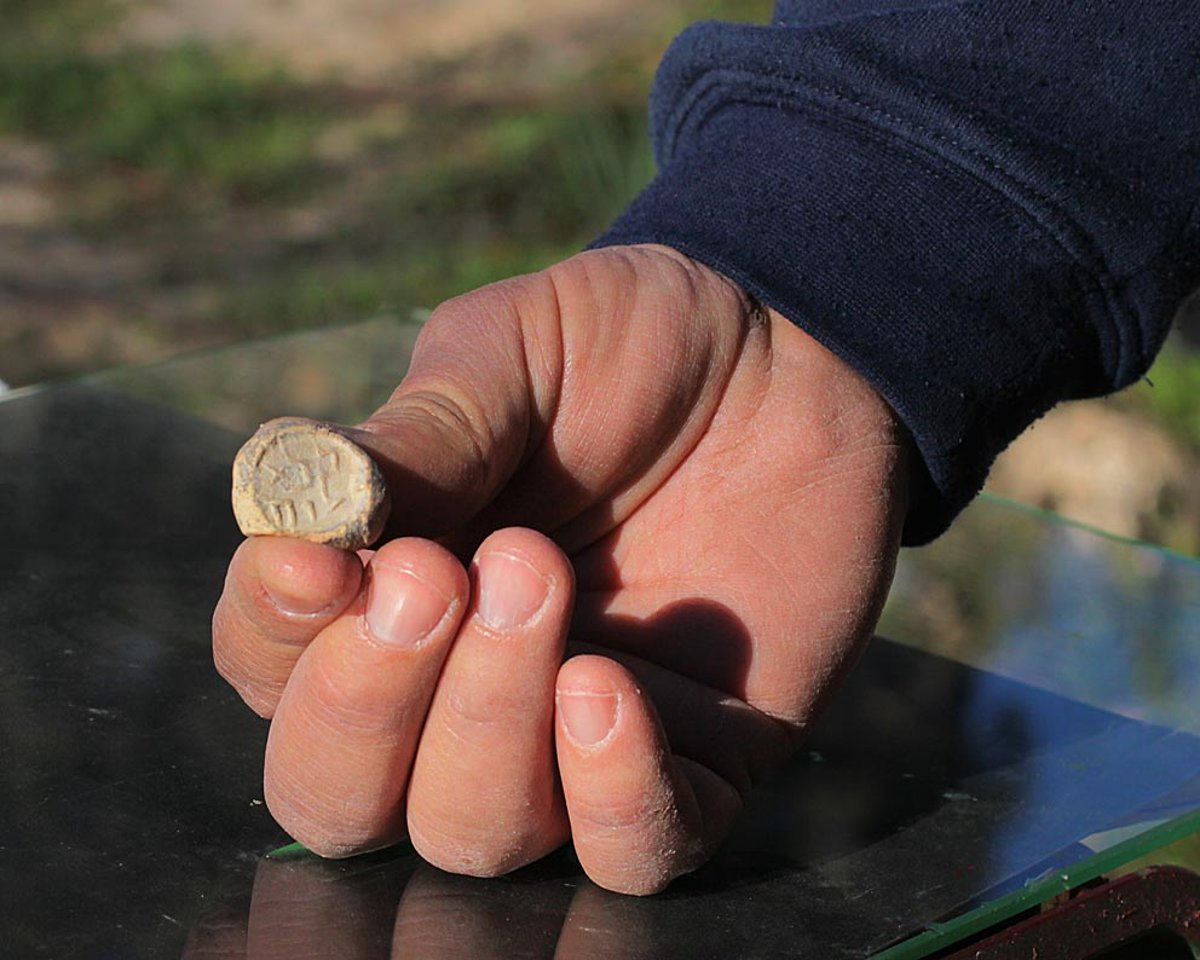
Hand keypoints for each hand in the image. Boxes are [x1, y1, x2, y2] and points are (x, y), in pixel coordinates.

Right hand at [212, 244, 911, 893]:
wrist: (791, 357)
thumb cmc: (632, 346)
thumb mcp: (512, 353)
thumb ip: (417, 437)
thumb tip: (299, 512)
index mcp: (388, 586)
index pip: (273, 670)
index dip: (276, 634)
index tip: (322, 561)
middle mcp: (458, 686)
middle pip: (342, 796)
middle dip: (369, 705)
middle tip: (438, 577)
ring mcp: (571, 737)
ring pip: (472, 833)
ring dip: (486, 723)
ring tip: (541, 574)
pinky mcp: (695, 760)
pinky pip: (632, 853)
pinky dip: (608, 797)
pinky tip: (606, 689)